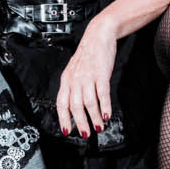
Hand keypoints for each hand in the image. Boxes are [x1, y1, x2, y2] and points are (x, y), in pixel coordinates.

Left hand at [56, 19, 116, 138]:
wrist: (98, 35)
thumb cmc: (88, 54)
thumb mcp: (75, 70)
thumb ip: (73, 86)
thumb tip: (74, 106)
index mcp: (66, 79)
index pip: (62, 103)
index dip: (64, 118)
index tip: (67, 131)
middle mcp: (75, 79)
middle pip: (75, 106)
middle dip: (80, 122)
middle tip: (86, 133)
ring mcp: (88, 76)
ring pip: (89, 102)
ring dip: (94, 117)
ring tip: (99, 127)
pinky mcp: (101, 73)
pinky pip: (102, 93)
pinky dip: (105, 106)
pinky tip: (107, 115)